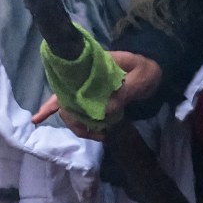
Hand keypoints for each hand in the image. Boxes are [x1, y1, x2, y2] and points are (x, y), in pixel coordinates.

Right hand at [31, 51, 160, 138]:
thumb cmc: (147, 68)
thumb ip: (125, 91)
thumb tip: (105, 111)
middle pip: (64, 100)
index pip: (66, 82)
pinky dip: (79, 123)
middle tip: (93, 132)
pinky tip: (70, 128)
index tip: (44, 117)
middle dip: (72, 119)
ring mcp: (89, 88)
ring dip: (79, 125)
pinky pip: (80, 111)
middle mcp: (84, 78)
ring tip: (98, 135)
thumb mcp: (140, 76)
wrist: (157, 67)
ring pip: (71, 109)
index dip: (53, 100)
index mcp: (91, 67)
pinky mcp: (96, 98)